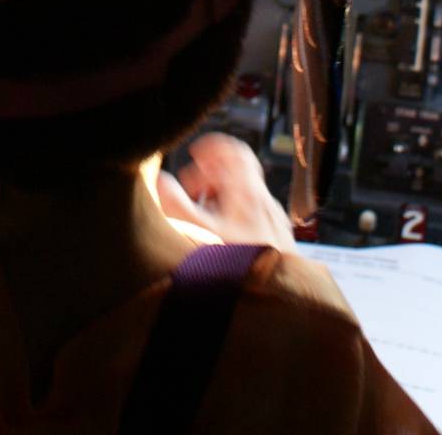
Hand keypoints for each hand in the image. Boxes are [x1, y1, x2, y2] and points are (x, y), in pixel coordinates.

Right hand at [157, 133, 296, 253]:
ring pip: (245, 194)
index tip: (194, 153)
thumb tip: (160, 181)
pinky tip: (222, 236)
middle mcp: (264, 200)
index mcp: (247, 192)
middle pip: (238, 171)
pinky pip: (253, 214)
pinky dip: (234, 214)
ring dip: (220, 195)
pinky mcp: (276, 237)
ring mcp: (273, 219)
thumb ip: (177, 204)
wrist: (281, 294)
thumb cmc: (242, 264)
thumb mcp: (201, 233)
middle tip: (190, 187)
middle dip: (210, 174)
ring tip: (201, 213)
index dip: (212, 146)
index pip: (234, 151)